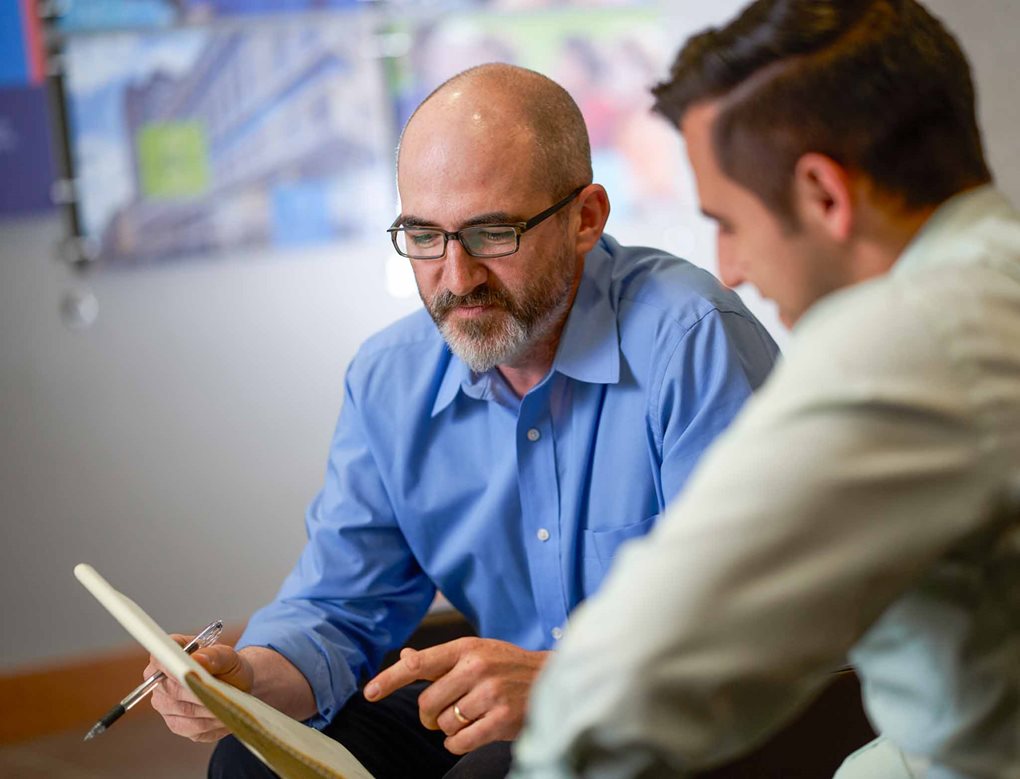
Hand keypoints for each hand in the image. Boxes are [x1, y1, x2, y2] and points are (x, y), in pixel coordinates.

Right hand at [147, 634, 253, 742]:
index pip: (161, 662)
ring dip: (207, 708)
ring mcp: (166, 707)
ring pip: (185, 711)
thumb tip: (197, 659)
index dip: (174, 667)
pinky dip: (210, 722)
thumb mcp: (228, 656)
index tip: (191, 671)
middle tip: (217, 692)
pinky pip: (192, 727)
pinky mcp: (178, 725)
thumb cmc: (230, 667)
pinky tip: (224, 716)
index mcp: (167, 658)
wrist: (239, 686)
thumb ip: (213, 655)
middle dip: (197, 691)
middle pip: (173, 691)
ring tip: (226, 704)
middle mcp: (161, 684)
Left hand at [364, 637, 549, 754]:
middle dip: (431, 715)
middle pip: (427, 703)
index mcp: (466, 648)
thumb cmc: (508, 666)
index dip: (390, 679)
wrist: (552, 678)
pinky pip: (459, 742)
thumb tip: (406, 656)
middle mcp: (476, 667)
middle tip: (446, 713)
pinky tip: (472, 733)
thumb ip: (441, 659)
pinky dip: (458, 743)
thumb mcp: (477, 652)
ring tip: (471, 717)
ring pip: (444, 724)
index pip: (418, 663)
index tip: (369, 693)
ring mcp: (490, 693)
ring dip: (450, 728)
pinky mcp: (500, 719)